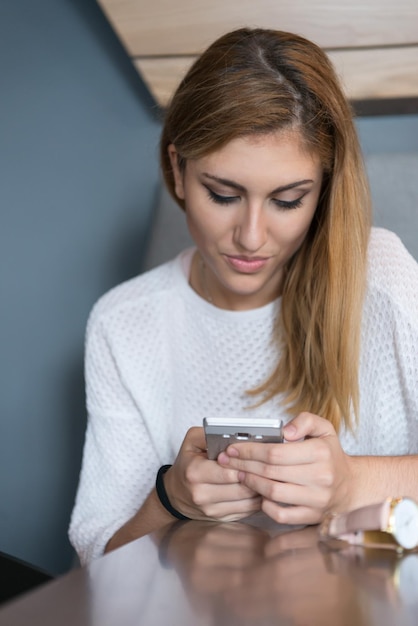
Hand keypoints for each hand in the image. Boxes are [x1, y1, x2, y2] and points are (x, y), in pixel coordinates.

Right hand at [164, 427, 261, 521]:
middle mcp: (202, 495)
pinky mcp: (221, 519)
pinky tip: (261, 488)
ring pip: (247, 501)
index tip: (256, 457)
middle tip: (269, 467)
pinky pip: (247, 511)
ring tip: (267, 477)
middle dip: (256, 476)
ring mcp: (212, 510)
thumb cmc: (187, 464)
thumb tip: (231, 435)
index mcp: (194, 473)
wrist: (175, 494)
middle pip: (241, 487)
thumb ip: (209, 435)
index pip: (229, 471)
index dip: (245, 463)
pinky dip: (257, 500)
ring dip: (260, 489)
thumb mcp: (191, 442)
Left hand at [217, 412, 353, 524]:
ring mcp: (316, 499)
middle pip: (271, 472)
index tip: (234, 448)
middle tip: (228, 461)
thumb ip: (305, 421)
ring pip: (273, 492)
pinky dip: (266, 506)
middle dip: (244, 465)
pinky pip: (282, 515)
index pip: (276, 452)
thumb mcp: (324, 429)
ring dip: (251, 483)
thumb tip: (285, 431)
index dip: (250, 450)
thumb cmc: (330, 455)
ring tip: (239, 475)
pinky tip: (259, 495)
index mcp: (320, 452)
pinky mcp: (312, 517)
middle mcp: (320, 477)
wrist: (351, 486)